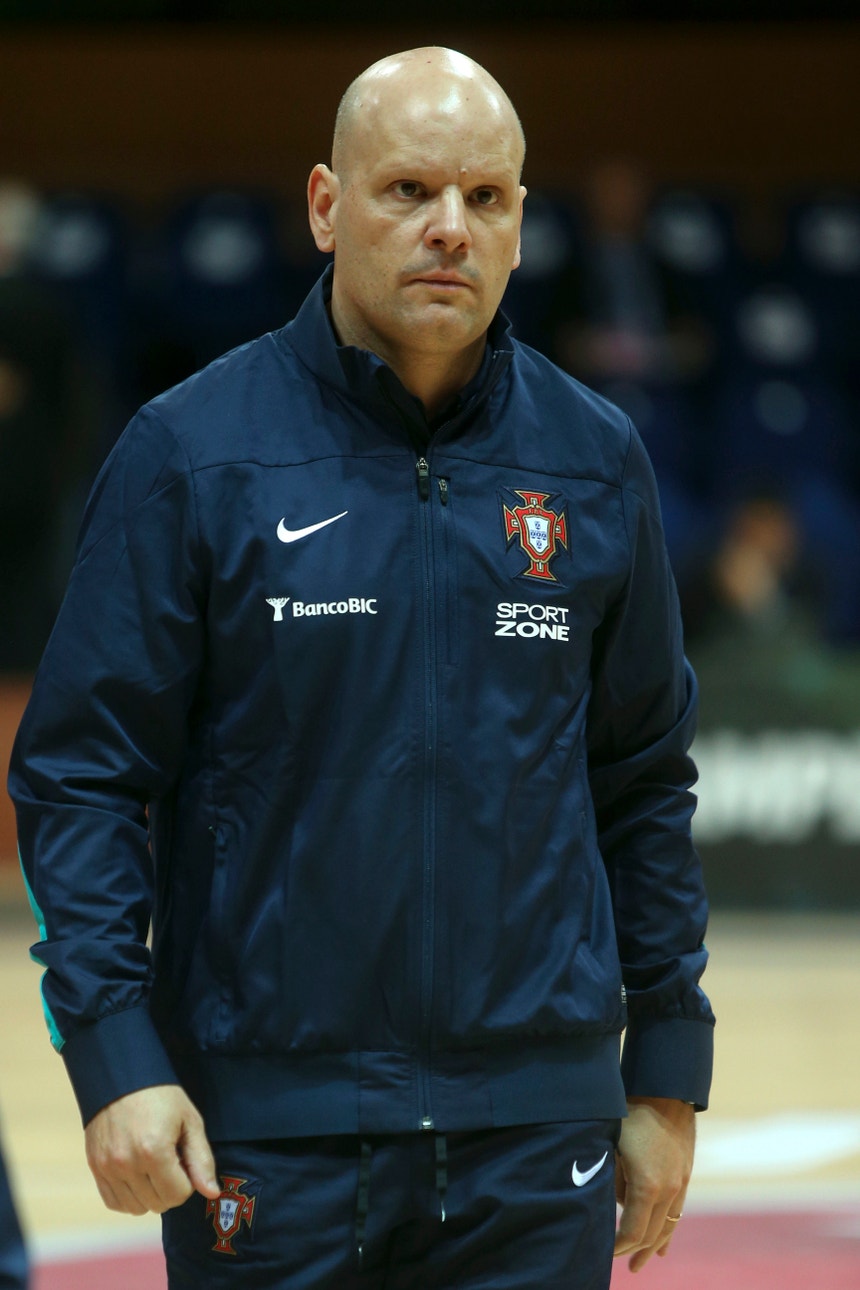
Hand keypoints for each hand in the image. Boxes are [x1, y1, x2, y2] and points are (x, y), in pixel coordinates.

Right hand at [85, 1084, 220, 1214]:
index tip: (184, 1159)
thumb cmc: (161, 1096)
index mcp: (154, 1151)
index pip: (178, 1195)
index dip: (188, 1180)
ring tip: (153, 1166)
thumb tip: (213, 1193)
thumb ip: (202, 1159)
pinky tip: (137, 1175)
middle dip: (170, 1187)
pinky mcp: (95, 1168)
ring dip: (150, 1195)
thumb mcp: (189, 1120)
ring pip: (136, 1208)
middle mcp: (127, 1164)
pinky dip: (129, 1196)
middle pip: (158, 1204)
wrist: (122, 1077)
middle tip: (170, 1160)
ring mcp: (107, 1168)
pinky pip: (114, 1203)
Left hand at [614, 1096, 694, 1272]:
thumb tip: (609, 1204)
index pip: (633, 1231)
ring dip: (653, 1247)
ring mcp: (680, 1183)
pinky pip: (677, 1213)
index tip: (604, 1251)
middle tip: (619, 1264)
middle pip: (651, 1234)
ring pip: (667, 1227)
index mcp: (647, 1185)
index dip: (618, 1246)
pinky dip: (668, 1232)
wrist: (665, 1091)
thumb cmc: (631, 1115)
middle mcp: (668, 1190)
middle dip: (634, 1251)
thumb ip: (611, 1179)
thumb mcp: (612, 1146)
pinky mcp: (685, 1175)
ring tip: (641, 1262)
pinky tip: (663, 1248)